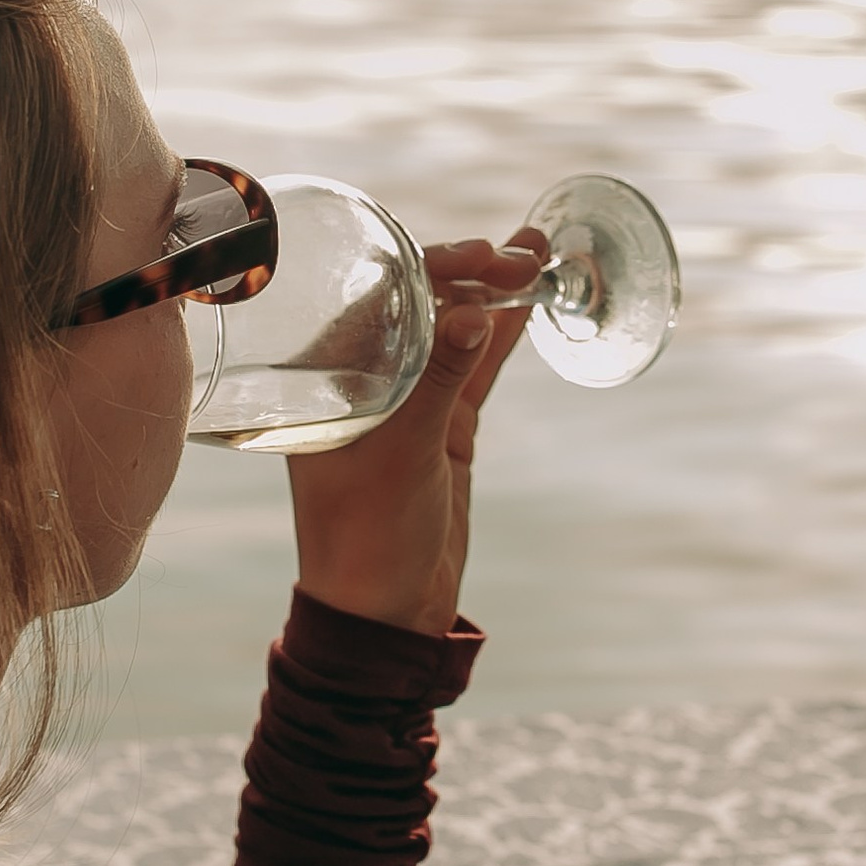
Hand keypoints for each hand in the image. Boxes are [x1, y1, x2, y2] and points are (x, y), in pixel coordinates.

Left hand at [284, 232, 541, 636]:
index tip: (482, 254)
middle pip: (419, 304)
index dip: (430, 264)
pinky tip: (530, 303)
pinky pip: (473, 368)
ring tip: (539, 251)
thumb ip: (439, 379)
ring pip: (452, 330)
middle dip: (472, 271)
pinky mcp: (442, 426)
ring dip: (493, 292)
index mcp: (326, 377)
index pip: (378, 297)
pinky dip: (501, 336)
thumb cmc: (368, 535)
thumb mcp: (404, 453)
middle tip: (525, 253)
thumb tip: (473, 307)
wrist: (387, 613)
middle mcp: (363, 378)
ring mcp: (407, 400)